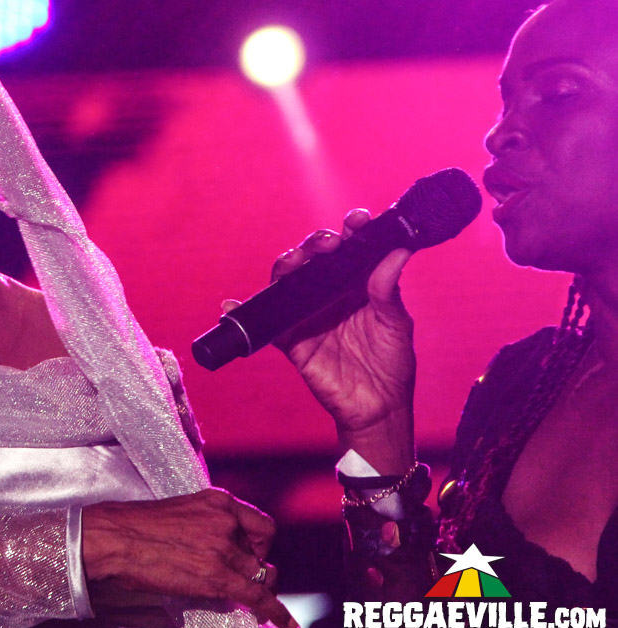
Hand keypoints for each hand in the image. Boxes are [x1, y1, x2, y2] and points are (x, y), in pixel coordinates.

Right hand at [81, 488, 295, 627]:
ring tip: (241, 595)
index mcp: (218, 502)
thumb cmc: (136, 526)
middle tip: (237, 578)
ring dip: (253, 587)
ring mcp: (224, 548)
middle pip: (260, 553)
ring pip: (258, 575)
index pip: (260, 526)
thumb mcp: (181, 512)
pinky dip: (274, 610)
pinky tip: (284, 621)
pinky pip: (257, 596)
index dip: (259, 546)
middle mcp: (227, 522)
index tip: (251, 555)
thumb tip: (215, 551)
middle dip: (253, 568)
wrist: (116, 538)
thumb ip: (206, 526)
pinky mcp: (217, 575)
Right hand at [255, 209, 416, 471]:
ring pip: (289, 280)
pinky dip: (243, 310)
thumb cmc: (391, 364)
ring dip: (287, 264)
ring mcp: (308, 313)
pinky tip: (232, 304)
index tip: (357, 220)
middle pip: (315, 258)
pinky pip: (265, 321)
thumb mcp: (395, 324)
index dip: (351, 230)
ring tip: (293, 261)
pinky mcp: (290, 337)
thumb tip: (395, 252)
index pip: (351, 248)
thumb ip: (387, 290)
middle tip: (329, 244)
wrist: (376, 407)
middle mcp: (330, 292)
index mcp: (358, 283)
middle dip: (317, 243)